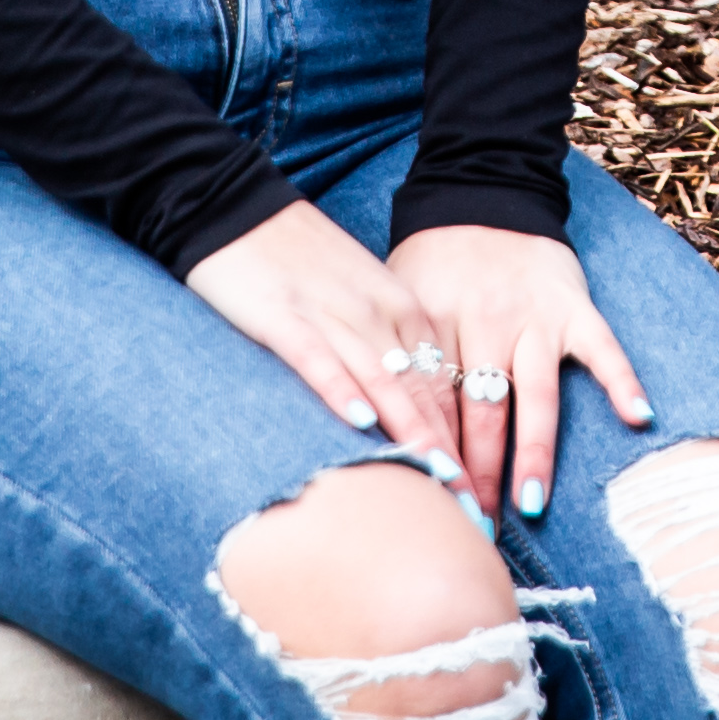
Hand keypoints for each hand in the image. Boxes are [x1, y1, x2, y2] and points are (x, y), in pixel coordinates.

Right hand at [181, 200, 469, 474]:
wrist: (236, 206)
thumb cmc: (298, 260)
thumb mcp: (358, 299)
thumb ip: (384, 348)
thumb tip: (403, 412)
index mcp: (402, 309)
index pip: (445, 386)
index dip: (466, 444)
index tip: (482, 496)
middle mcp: (377, 314)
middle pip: (425, 394)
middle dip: (451, 457)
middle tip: (474, 513)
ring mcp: (332, 314)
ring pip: (384, 383)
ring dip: (413, 437)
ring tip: (438, 485)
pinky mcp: (285, 316)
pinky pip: (320, 359)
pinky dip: (341, 390)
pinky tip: (360, 422)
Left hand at [388, 221, 652, 520]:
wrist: (481, 191)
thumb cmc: (433, 262)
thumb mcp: (399, 301)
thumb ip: (397, 358)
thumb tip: (377, 430)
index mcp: (436, 326)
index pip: (434, 407)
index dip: (435, 459)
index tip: (430, 509)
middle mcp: (485, 323)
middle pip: (481, 413)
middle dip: (477, 474)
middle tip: (474, 526)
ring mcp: (533, 316)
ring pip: (533, 394)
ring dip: (532, 451)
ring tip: (530, 504)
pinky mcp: (574, 304)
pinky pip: (602, 346)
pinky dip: (621, 378)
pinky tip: (636, 416)